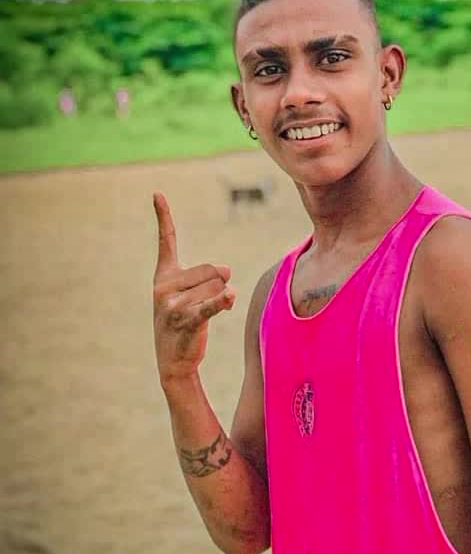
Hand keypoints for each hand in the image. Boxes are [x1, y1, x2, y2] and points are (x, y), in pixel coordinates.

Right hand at [152, 192, 235, 385]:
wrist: (173, 360)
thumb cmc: (185, 323)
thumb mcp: (192, 296)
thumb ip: (209, 277)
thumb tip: (227, 272)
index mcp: (164, 276)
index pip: (166, 241)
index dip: (163, 217)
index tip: (158, 194)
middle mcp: (164, 286)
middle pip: (212, 271)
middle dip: (218, 286)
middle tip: (205, 305)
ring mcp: (172, 304)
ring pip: (217, 287)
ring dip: (221, 301)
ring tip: (204, 317)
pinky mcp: (185, 321)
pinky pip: (209, 305)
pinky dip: (221, 302)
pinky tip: (229, 298)